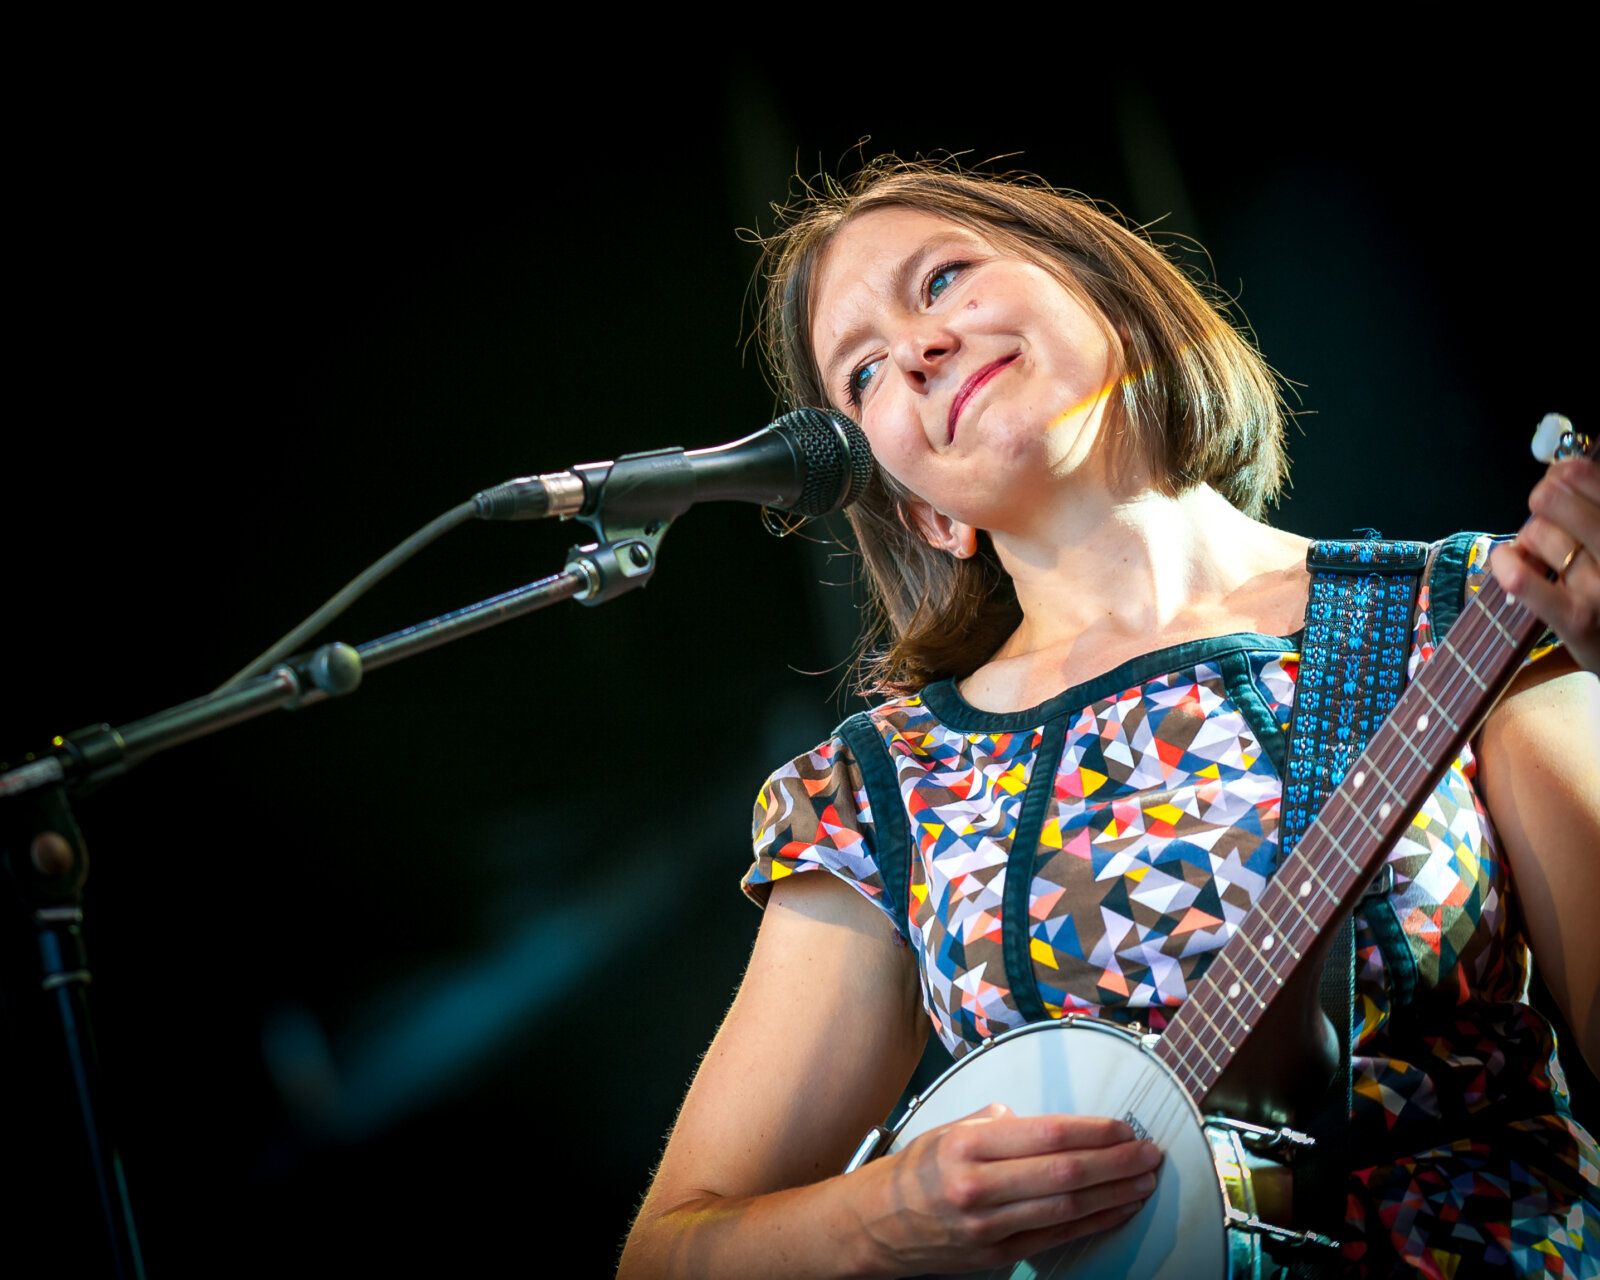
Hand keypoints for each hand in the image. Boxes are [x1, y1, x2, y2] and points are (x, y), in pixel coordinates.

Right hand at [851, 1102, 1160, 1275]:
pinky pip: (1056, 1237)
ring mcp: (988, 1225)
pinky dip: (1093, 1223)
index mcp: (967, 1144)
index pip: (1047, 1134)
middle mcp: (978, 1185)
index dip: (1094, 1131)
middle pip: (1065, 1172)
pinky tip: (1117, 1210)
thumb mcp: (947, 1129)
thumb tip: (1036, 1121)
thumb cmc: (916, 1171)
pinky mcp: (996, 1255)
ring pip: (1067, 1207)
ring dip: (1114, 1194)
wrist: (876, 1226)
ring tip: (1145, 1181)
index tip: (1124, 1127)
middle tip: (1150, 1153)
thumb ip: (995, 1123)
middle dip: (1117, 1162)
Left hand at [1490, 456, 1599, 673]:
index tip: (1562, 475)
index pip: (1585, 478)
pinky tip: (1505, 560)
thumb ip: (1592, 505)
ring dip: (1530, 538)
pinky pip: (1521, 578)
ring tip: (1546, 553)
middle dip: (1543, 499)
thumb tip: (1562, 467)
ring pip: (1535, 534)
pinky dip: (1504, 563)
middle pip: (1552, 499)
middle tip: (1547, 508)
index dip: (1567, 472)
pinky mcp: (1575, 619)